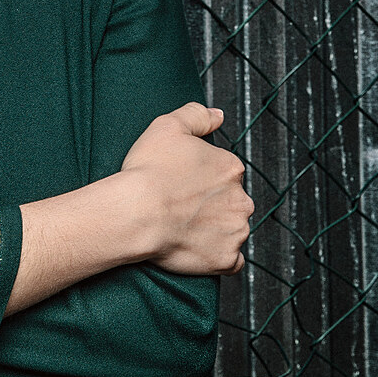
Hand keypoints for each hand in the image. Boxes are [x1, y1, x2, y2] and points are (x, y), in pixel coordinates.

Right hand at [119, 102, 252, 275]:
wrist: (136, 212)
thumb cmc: (148, 170)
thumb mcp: (167, 126)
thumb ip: (196, 115)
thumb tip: (218, 115)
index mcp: (230, 168)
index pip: (225, 172)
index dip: (202, 177)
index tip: (183, 183)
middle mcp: (240, 199)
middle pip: (231, 201)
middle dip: (213, 204)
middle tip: (182, 206)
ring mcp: (235, 231)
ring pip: (233, 229)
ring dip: (216, 229)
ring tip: (185, 228)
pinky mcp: (225, 259)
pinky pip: (231, 261)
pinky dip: (219, 256)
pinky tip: (199, 249)